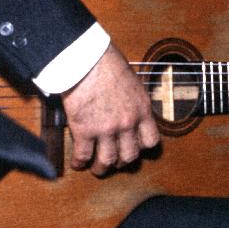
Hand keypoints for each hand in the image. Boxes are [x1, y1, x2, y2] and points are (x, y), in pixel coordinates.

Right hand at [61, 43, 159, 175]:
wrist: (87, 59)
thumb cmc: (108, 62)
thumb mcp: (132, 81)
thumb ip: (133, 100)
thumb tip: (127, 108)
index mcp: (142, 109)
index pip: (151, 141)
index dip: (142, 147)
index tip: (135, 147)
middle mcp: (127, 123)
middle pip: (129, 155)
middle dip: (122, 161)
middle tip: (115, 161)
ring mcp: (106, 129)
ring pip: (107, 161)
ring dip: (102, 168)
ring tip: (97, 168)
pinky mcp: (84, 130)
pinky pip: (83, 155)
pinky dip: (80, 162)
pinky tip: (77, 162)